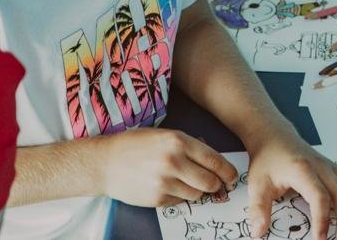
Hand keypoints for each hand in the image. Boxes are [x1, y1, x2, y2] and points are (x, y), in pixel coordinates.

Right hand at [99, 128, 237, 207]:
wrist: (104, 163)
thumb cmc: (135, 145)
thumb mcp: (164, 135)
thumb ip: (189, 145)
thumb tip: (214, 159)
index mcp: (178, 141)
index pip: (215, 160)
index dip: (228, 171)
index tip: (232, 176)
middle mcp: (174, 162)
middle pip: (210, 181)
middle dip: (216, 184)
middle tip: (216, 184)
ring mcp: (165, 182)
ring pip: (198, 194)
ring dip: (198, 191)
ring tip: (186, 182)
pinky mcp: (157, 199)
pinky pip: (181, 202)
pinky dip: (181, 197)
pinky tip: (169, 187)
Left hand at [246, 136, 336, 239]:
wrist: (275, 137)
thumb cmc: (268, 159)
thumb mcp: (257, 184)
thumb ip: (258, 209)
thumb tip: (259, 231)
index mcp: (302, 169)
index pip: (318, 195)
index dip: (321, 218)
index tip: (320, 238)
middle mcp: (321, 166)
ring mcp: (331, 166)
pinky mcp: (336, 168)